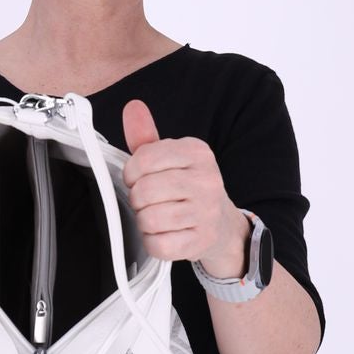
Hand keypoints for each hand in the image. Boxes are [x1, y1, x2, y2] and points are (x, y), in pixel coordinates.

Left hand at [120, 98, 244, 269]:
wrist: (222, 225)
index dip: (131, 173)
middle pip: (144, 191)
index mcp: (197, 152)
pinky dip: (153, 242)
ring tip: (157, 217)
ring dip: (145, 221)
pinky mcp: (202, 240)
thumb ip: (147, 137)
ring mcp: (207, 212)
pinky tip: (165, 234)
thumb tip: (132, 108)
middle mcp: (207, 180)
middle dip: (138, 199)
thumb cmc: (189, 189)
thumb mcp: (171, 159)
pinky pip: (158, 244)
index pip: (144, 159)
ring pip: (149, 219)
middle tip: (149, 201)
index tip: (138, 179)